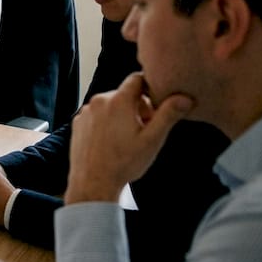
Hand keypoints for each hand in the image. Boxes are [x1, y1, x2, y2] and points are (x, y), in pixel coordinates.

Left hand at [65, 73, 191, 203]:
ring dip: (122, 115)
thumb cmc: (124, 163)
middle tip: (145, 128)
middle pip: (124, 94)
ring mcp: (85, 112)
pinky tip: (112, 142)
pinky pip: (96, 115)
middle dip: (138, 107)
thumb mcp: (152, 139)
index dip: (150, 89)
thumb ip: (168, 115)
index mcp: (118, 101)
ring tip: (128, 138)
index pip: (137, 79)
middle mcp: (99, 101)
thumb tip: (184, 98)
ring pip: (110, 105)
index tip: (156, 105)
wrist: (93, 182)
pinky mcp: (77, 123)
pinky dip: (106, 123)